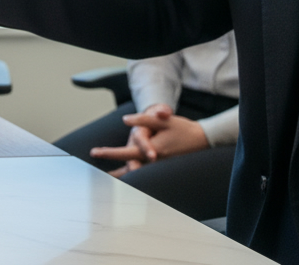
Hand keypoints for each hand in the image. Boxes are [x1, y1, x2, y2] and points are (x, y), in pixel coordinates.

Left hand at [90, 104, 210, 175]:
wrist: (203, 139)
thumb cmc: (182, 128)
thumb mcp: (164, 120)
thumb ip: (144, 119)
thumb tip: (126, 120)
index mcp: (153, 150)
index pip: (126, 152)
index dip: (109, 153)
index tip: (94, 152)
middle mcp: (155, 161)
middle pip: (129, 168)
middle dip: (114, 172)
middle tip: (95, 174)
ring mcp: (160, 166)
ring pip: (138, 172)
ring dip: (123, 175)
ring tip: (106, 178)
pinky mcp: (163, 166)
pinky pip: (146, 173)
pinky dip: (135, 174)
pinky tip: (128, 176)